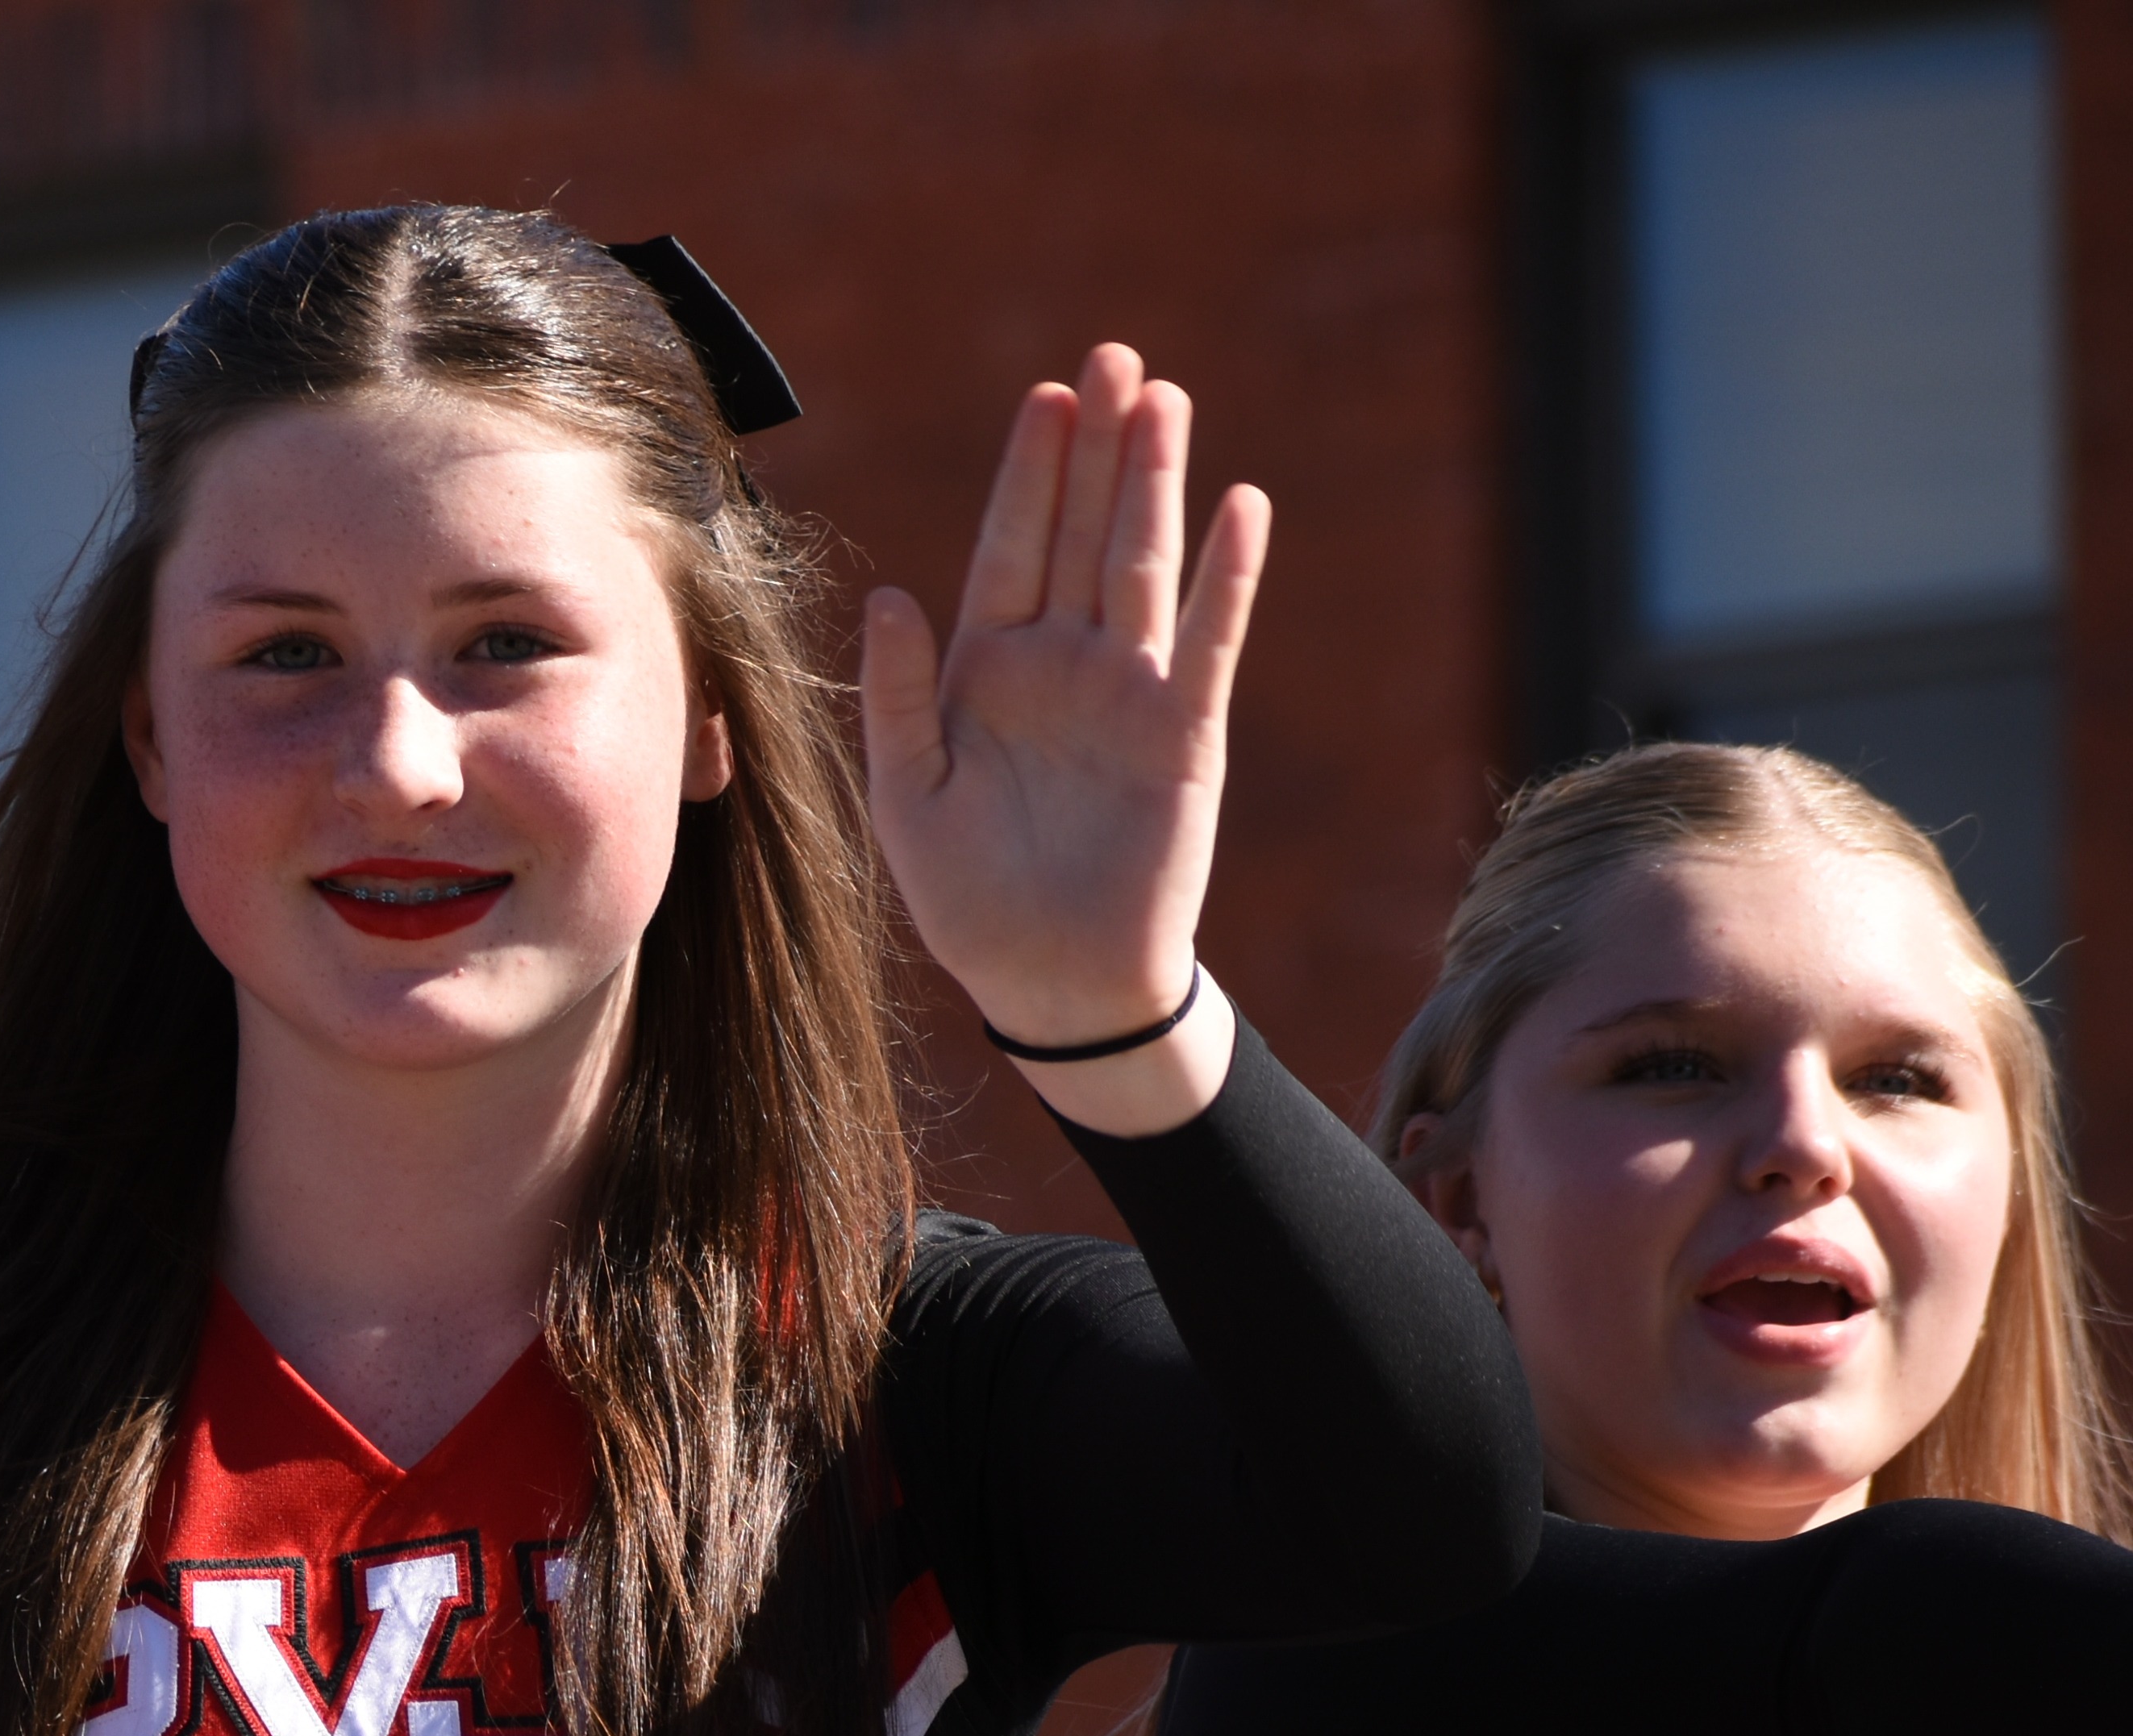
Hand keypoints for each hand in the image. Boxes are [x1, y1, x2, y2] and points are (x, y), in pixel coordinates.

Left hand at [862, 343, 1272, 1137]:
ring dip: (1155, 484)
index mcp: (985, 671)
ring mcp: (1127, 692)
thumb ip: (899, 695)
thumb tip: (890, 596)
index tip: (1045, 398)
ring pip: (1142, 565)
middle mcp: (1061, 664)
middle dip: (1097, 447)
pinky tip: (1242, 507)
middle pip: (1083, 533)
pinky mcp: (1183, 733)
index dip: (1028, 475)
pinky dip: (1227, 576)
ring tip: (1165, 399)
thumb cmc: (968, 897)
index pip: (1009, 549)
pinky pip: (1208, 641)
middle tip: (1113, 357)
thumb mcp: (907, 795)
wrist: (1051, 982)